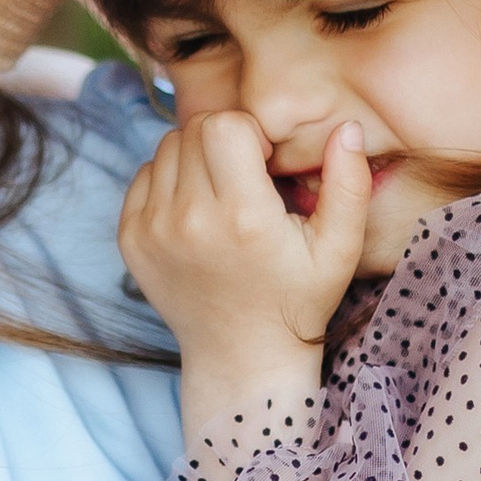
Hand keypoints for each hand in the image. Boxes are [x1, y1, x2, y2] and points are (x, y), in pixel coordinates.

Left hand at [118, 112, 372, 436]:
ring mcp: (152, 229)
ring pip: (166, 147)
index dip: (249, 133)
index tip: (264, 163)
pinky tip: (197, 210)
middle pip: (194, 128)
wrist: (241, 356)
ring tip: (221, 193)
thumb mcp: (339, 249)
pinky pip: (144, 175)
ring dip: (195, 157)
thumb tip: (347, 127)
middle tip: (244, 176)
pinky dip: (169, 180)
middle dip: (222, 139)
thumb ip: (349, 185)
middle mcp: (189, 219)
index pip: (225, 124)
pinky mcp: (130, 238)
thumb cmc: (297, 299)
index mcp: (243, 217)